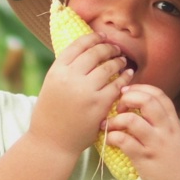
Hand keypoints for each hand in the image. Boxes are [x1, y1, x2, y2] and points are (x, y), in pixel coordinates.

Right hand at [30, 32, 132, 156]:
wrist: (51, 142)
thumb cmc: (51, 114)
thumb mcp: (51, 85)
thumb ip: (66, 69)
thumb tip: (86, 50)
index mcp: (56, 71)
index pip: (78, 45)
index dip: (93, 38)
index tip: (102, 36)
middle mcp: (70, 78)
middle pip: (95, 53)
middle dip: (108, 47)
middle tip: (115, 48)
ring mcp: (85, 91)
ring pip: (108, 67)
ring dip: (118, 61)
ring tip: (122, 60)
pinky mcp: (99, 105)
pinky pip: (117, 85)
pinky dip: (124, 77)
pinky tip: (128, 75)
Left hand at [101, 84, 179, 179]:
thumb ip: (168, 130)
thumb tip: (151, 121)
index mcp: (175, 125)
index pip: (159, 95)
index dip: (142, 89)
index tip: (128, 91)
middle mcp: (166, 131)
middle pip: (146, 101)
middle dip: (128, 97)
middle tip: (118, 106)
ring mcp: (156, 145)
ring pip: (132, 120)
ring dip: (116, 119)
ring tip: (109, 125)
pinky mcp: (145, 160)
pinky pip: (124, 142)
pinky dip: (113, 137)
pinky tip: (110, 141)